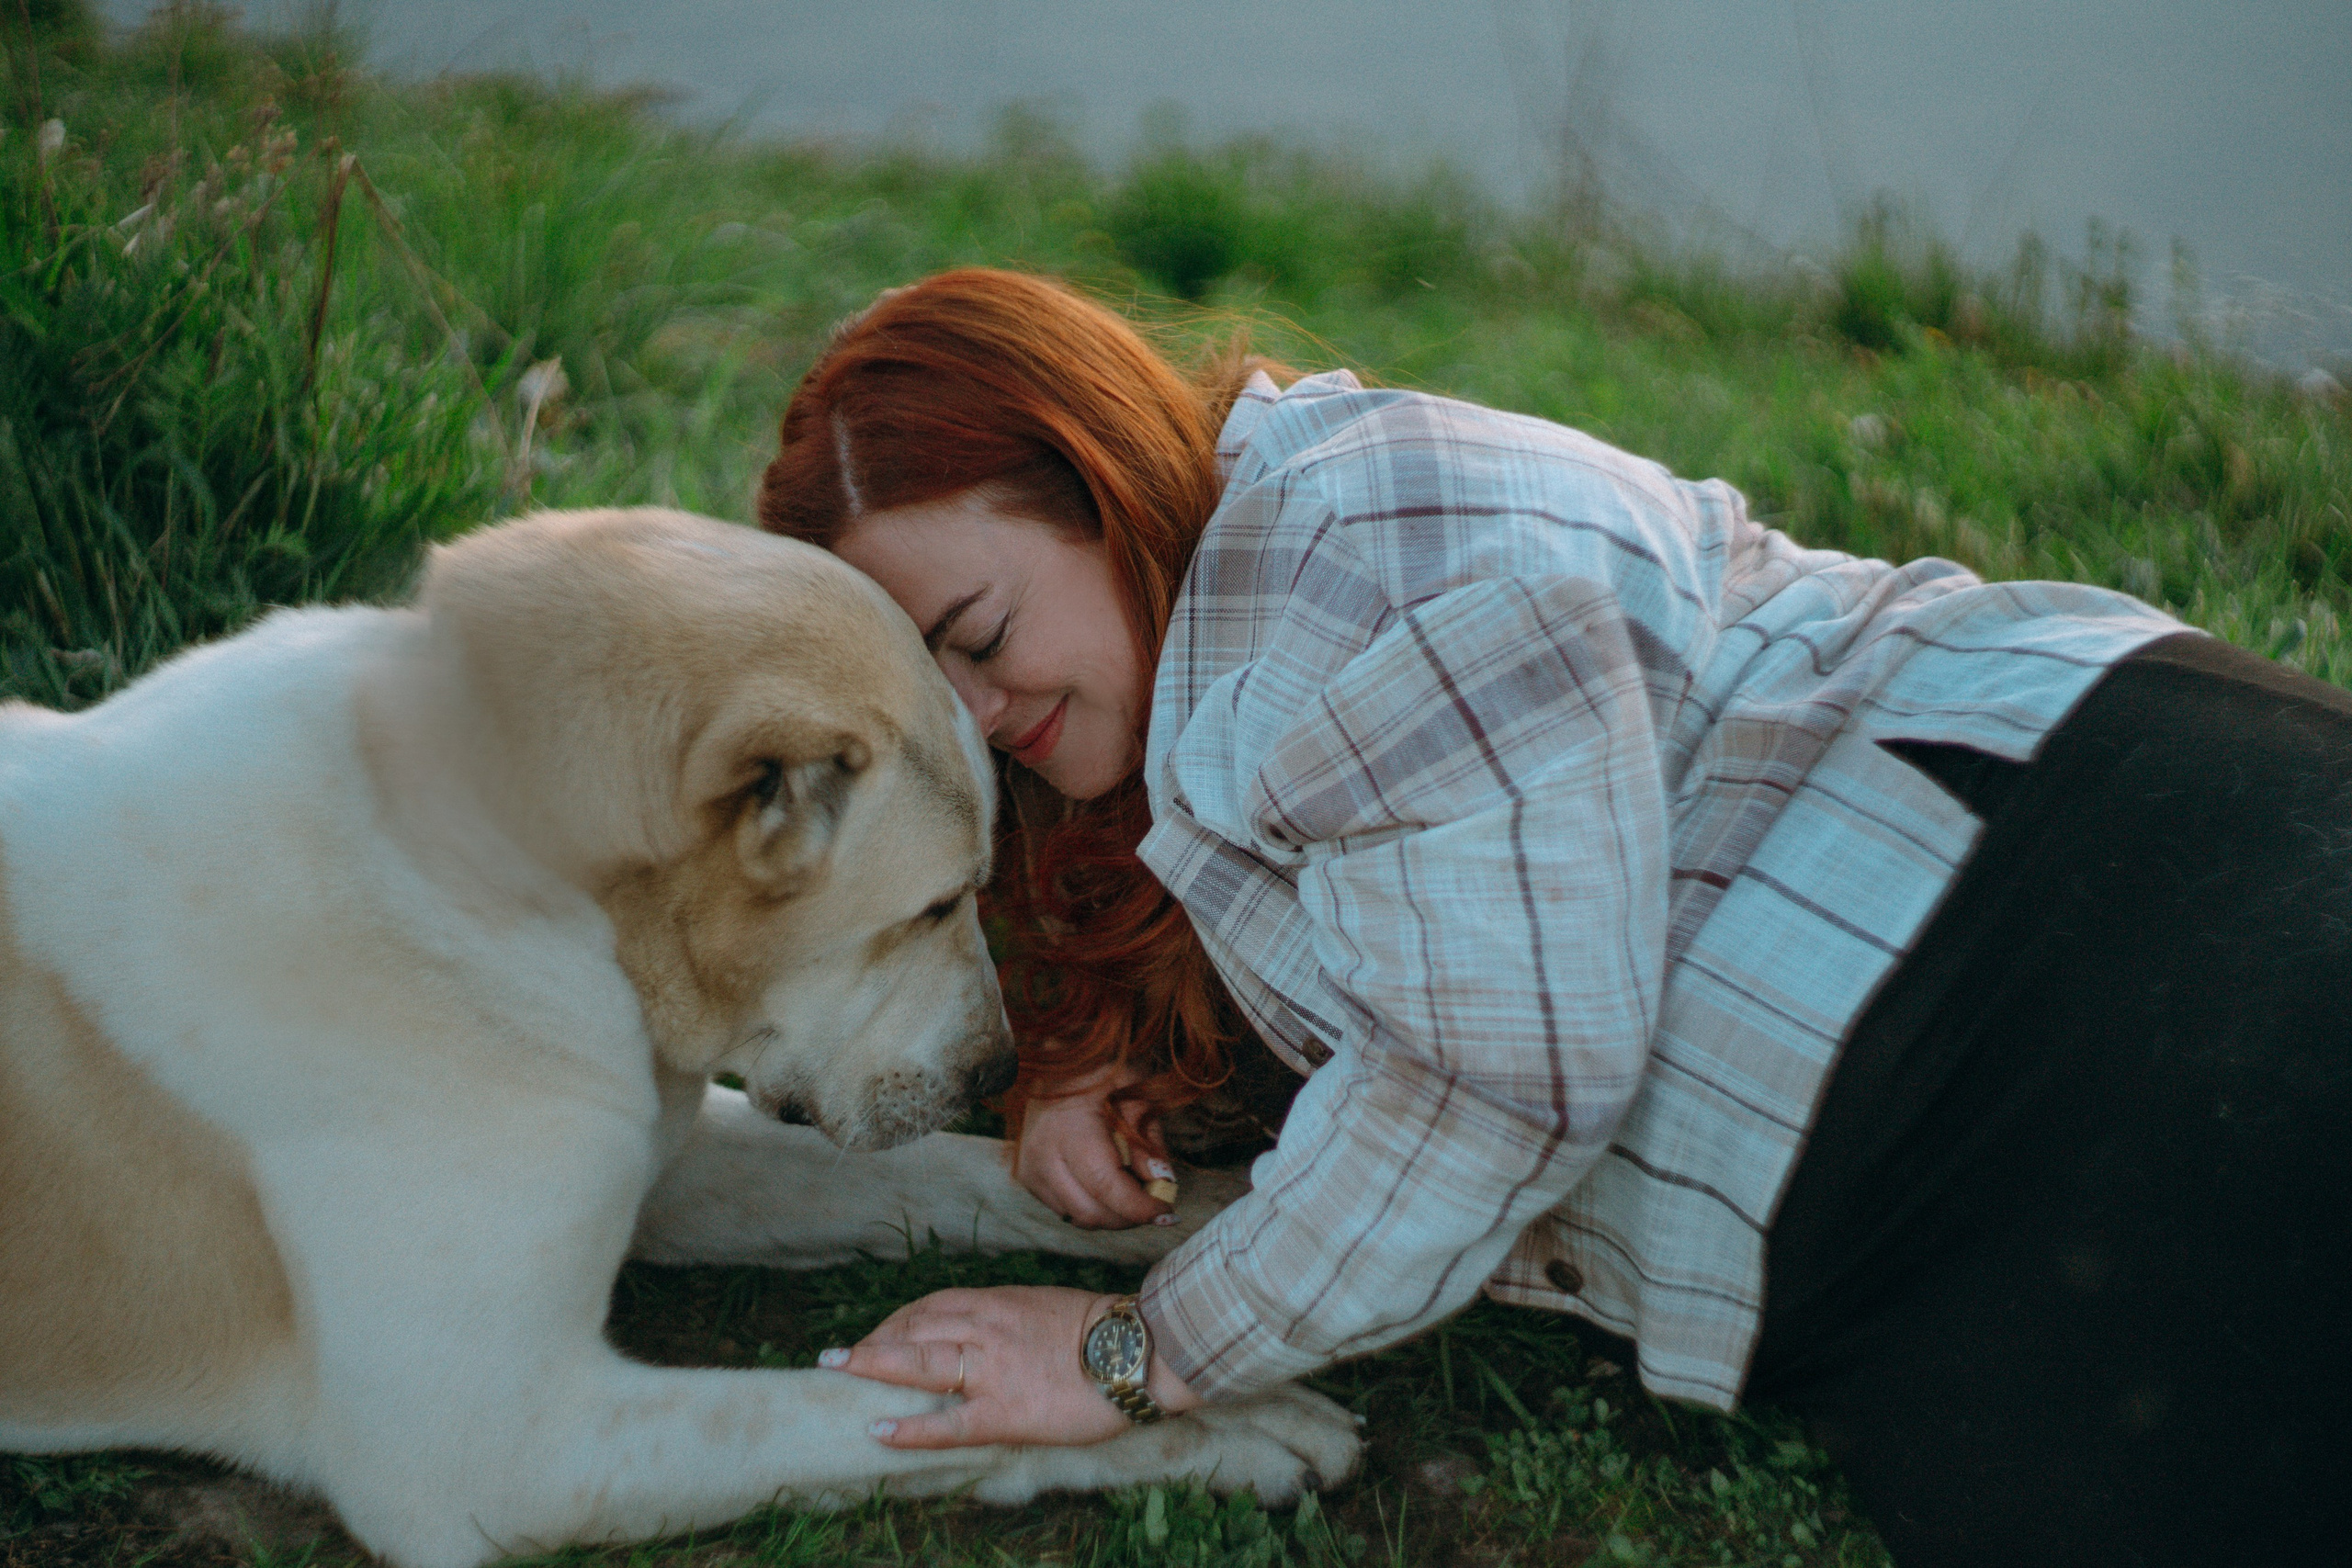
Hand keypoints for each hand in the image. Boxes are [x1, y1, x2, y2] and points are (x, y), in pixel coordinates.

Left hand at [822, 1285, 1201, 1448]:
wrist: (1138, 1350)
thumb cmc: (1100, 1330)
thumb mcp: (1044, 1307)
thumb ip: (1008, 1317)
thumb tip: (983, 1332)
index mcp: (997, 1303)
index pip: (931, 1305)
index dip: (897, 1320)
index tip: (878, 1334)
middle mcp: (986, 1330)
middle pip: (914, 1328)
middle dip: (873, 1341)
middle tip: (842, 1357)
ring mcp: (992, 1370)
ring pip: (919, 1362)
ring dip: (872, 1365)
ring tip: (838, 1371)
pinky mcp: (1005, 1411)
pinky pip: (948, 1421)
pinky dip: (910, 1427)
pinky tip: (879, 1430)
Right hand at [1017, 1062, 1175, 1229]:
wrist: (1052, 1063)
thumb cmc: (1098, 1072)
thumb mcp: (1133, 1093)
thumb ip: (1147, 1139)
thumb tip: (1160, 1183)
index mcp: (1068, 1127)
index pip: (1105, 1185)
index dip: (1140, 1206)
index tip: (1167, 1211)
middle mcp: (1043, 1154)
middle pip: (1093, 1212)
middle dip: (1130, 1216)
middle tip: (1156, 1200)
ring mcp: (1031, 1170)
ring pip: (1080, 1218)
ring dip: (1113, 1214)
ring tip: (1134, 1188)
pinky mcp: (1029, 1179)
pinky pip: (1067, 1210)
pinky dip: (1094, 1207)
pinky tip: (1109, 1184)